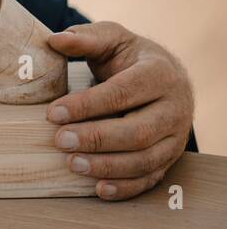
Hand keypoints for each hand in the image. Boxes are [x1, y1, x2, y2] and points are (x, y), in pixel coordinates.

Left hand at [46, 22, 194, 200]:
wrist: (165, 77)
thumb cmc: (130, 57)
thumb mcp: (111, 39)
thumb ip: (84, 38)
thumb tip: (54, 40)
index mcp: (159, 74)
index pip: (123, 93)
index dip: (87, 105)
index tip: (52, 113)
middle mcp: (175, 107)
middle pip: (137, 132)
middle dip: (96, 139)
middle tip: (60, 141)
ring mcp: (175, 136)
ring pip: (146, 159)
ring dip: (108, 166)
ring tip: (72, 164)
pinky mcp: (171, 157)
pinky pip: (151, 178)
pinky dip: (126, 187)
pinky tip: (99, 189)